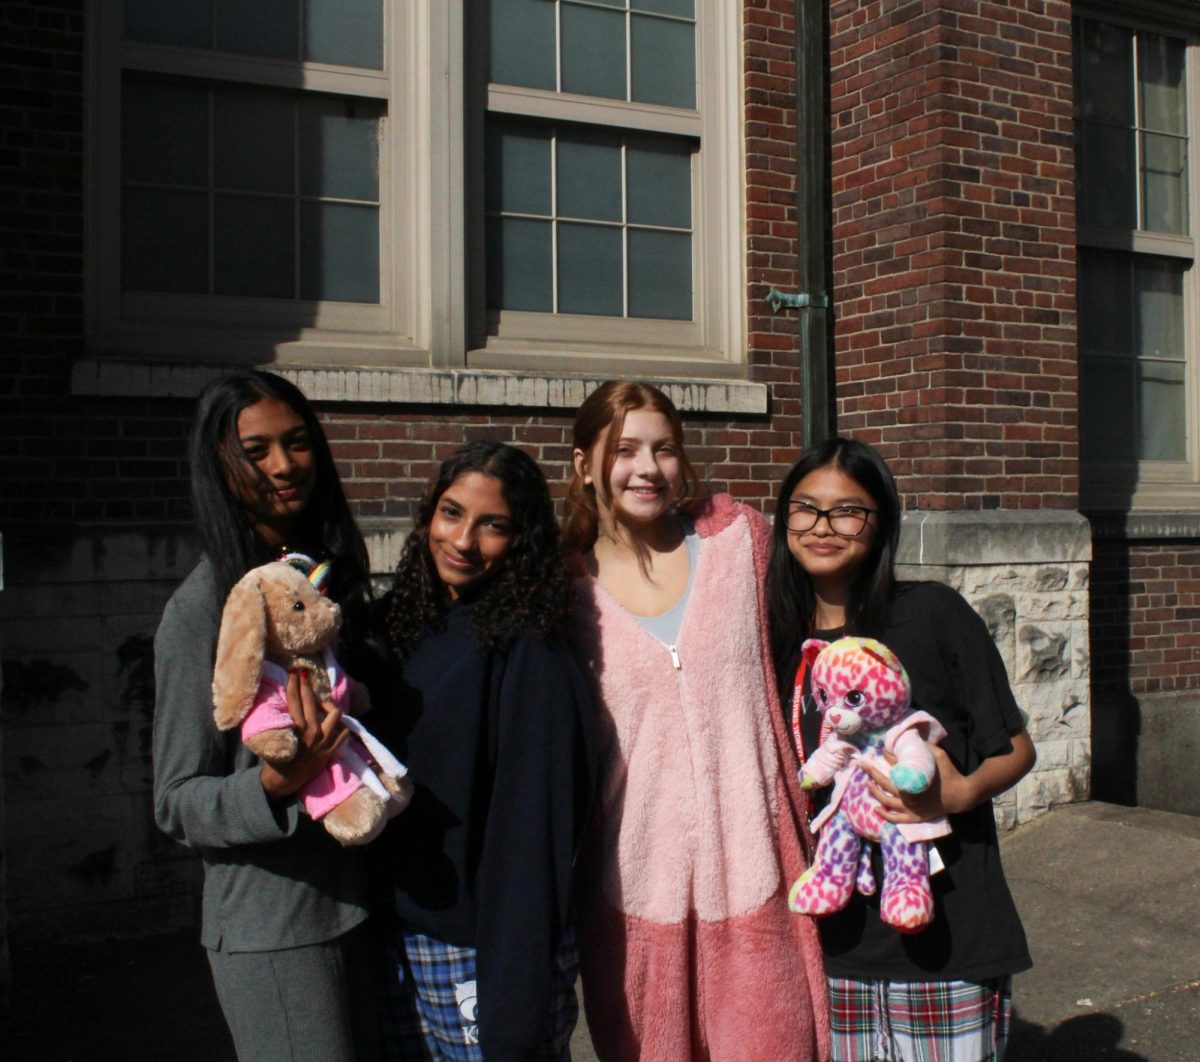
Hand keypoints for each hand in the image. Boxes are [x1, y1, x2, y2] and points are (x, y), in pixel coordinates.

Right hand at [259, 669, 348, 800]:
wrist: (285, 782)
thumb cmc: (277, 759)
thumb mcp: (277, 737)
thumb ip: (286, 720)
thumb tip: (291, 701)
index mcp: (295, 729)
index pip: (294, 700)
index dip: (294, 684)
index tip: (294, 672)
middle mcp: (311, 733)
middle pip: (311, 701)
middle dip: (307, 685)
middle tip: (305, 675)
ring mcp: (324, 742)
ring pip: (334, 713)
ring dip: (328, 706)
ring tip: (322, 705)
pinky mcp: (332, 750)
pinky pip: (343, 732)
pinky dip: (340, 726)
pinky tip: (333, 724)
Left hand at [861, 747, 974, 822]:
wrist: (961, 795)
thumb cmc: (949, 773)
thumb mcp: (939, 755)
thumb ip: (924, 747)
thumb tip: (911, 737)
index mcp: (912, 778)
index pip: (893, 765)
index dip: (886, 756)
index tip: (882, 751)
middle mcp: (908, 793)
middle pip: (884, 782)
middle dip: (871, 771)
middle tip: (862, 764)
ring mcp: (911, 807)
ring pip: (886, 801)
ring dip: (874, 792)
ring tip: (867, 783)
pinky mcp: (915, 816)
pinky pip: (896, 819)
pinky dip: (885, 815)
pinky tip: (875, 809)